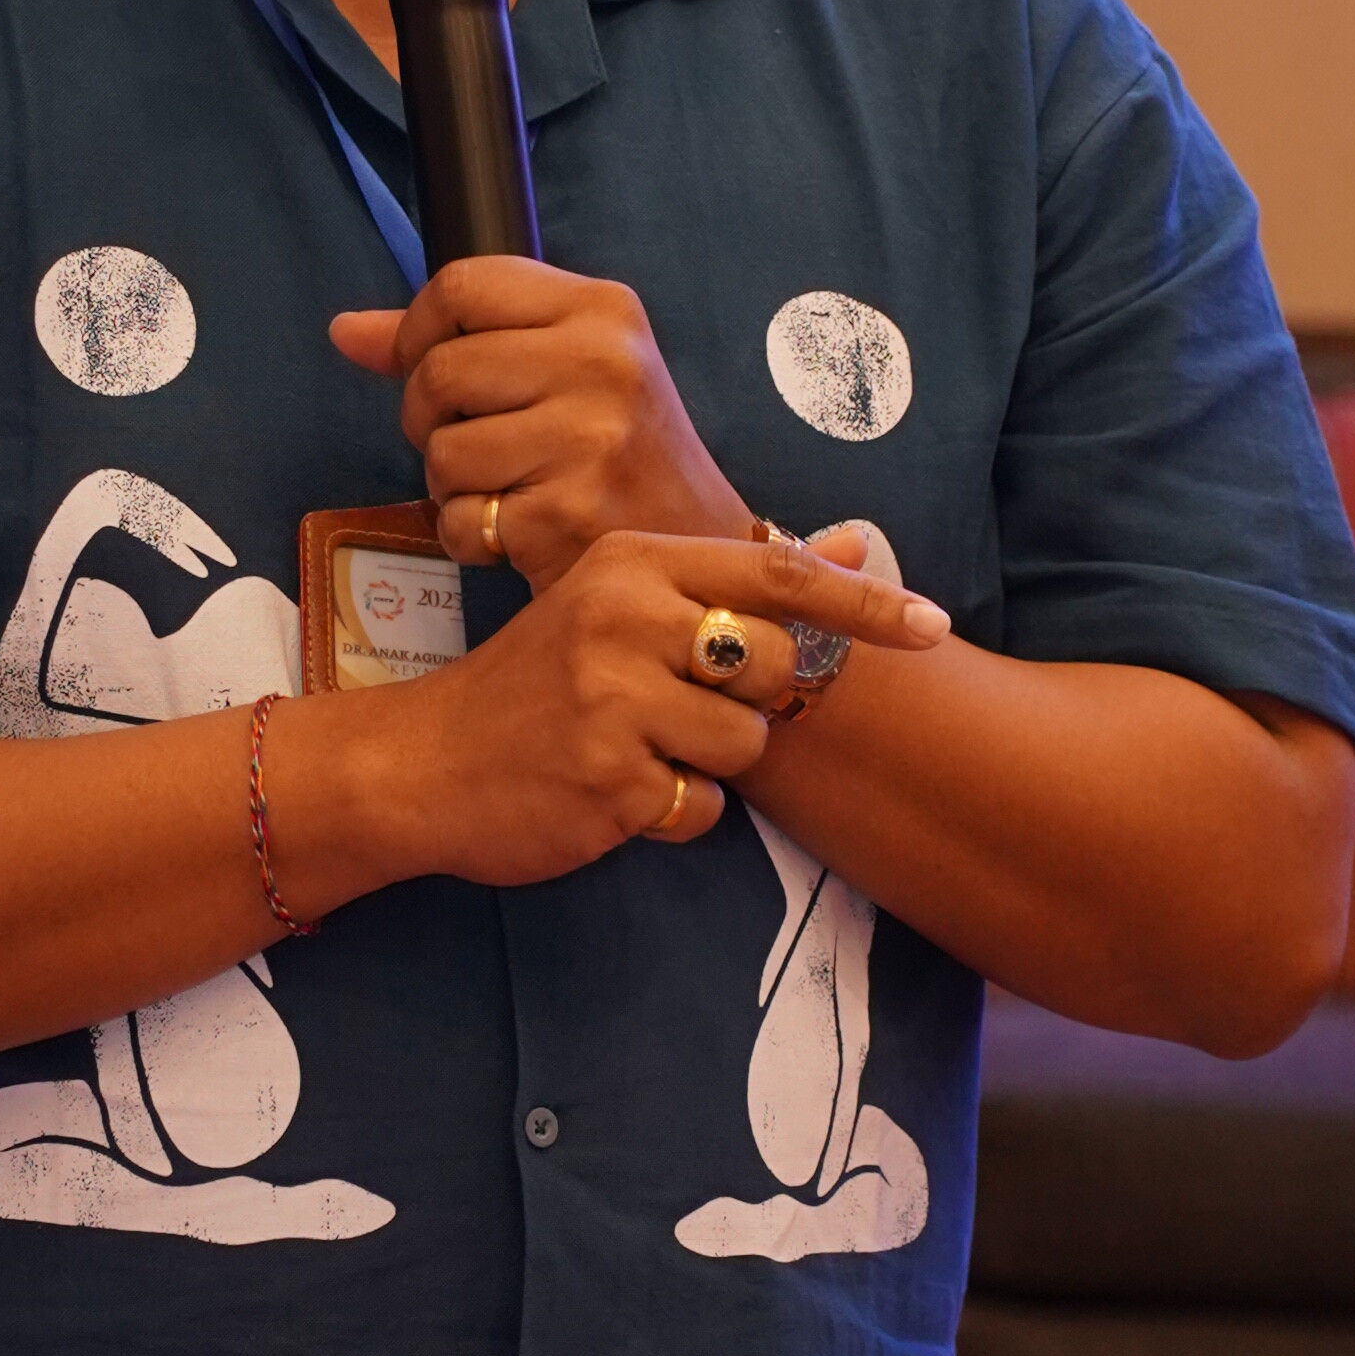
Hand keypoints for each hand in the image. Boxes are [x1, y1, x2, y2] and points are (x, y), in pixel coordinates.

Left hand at [329, 258, 747, 583]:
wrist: (699, 549)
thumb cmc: (619, 452)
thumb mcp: (563, 369)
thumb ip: (457, 340)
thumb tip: (345, 330)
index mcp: (602, 309)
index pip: (462, 284)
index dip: (419, 330)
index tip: (428, 366)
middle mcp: (603, 362)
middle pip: (438, 371)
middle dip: (429, 419)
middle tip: (475, 445)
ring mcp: (589, 439)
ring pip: (441, 450)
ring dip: (453, 485)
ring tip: (508, 489)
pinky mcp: (569, 513)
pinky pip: (461, 519)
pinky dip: (472, 536)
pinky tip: (519, 532)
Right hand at [348, 523, 948, 894]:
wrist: (421, 763)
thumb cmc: (534, 685)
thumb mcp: (616, 604)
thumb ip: (731, 579)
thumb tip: (846, 543)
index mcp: (629, 565)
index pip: (773, 574)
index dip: (864, 602)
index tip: (933, 624)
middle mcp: (623, 618)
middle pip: (770, 668)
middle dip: (745, 702)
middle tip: (671, 705)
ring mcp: (613, 700)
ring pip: (746, 745)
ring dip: (707, 763)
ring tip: (635, 750)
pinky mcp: (607, 778)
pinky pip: (702, 808)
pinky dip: (674, 812)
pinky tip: (614, 792)